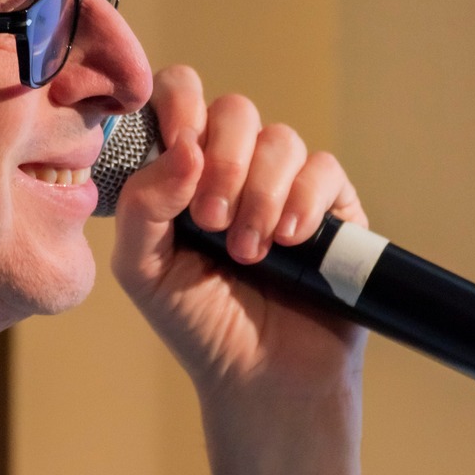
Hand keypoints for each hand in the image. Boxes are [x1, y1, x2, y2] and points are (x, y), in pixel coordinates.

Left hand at [110, 70, 368, 474]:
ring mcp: (284, 184)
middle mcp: (233, 168)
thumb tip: (184, 150)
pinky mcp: (332, 206)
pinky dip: (302, 201)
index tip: (179, 149)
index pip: (178, 96)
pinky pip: (323, 169)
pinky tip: (287, 242)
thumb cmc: (197, 324)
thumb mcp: (143, 271)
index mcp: (181, 171)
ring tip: (250, 252)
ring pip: (280, 140)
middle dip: (222, 161)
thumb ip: (142, 206)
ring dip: (259, 193)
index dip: (178, 105)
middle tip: (211, 222)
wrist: (261, 378)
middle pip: (233, 110)